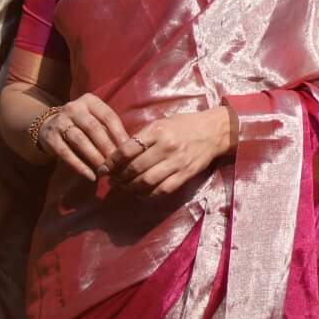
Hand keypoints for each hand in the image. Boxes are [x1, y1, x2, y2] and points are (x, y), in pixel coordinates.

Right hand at [37, 92, 132, 181]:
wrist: (49, 127)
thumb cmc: (82, 126)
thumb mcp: (95, 120)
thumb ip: (110, 131)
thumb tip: (130, 150)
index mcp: (89, 101)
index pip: (108, 116)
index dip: (119, 134)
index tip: (129, 150)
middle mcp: (73, 108)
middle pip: (94, 128)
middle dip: (107, 147)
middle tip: (117, 164)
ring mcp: (60, 122)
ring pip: (79, 140)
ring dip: (94, 157)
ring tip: (105, 170)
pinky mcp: (50, 137)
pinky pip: (66, 153)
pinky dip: (79, 166)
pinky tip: (91, 176)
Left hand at [114, 108, 236, 195]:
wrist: (214, 131)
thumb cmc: (184, 125)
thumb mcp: (161, 123)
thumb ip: (142, 137)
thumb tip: (120, 154)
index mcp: (157, 131)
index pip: (127, 149)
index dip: (112, 162)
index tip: (103, 168)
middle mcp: (166, 147)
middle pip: (135, 168)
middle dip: (119, 177)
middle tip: (112, 181)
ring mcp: (177, 162)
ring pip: (147, 181)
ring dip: (131, 188)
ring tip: (123, 188)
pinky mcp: (186, 174)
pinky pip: (163, 190)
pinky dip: (149, 195)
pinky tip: (141, 195)